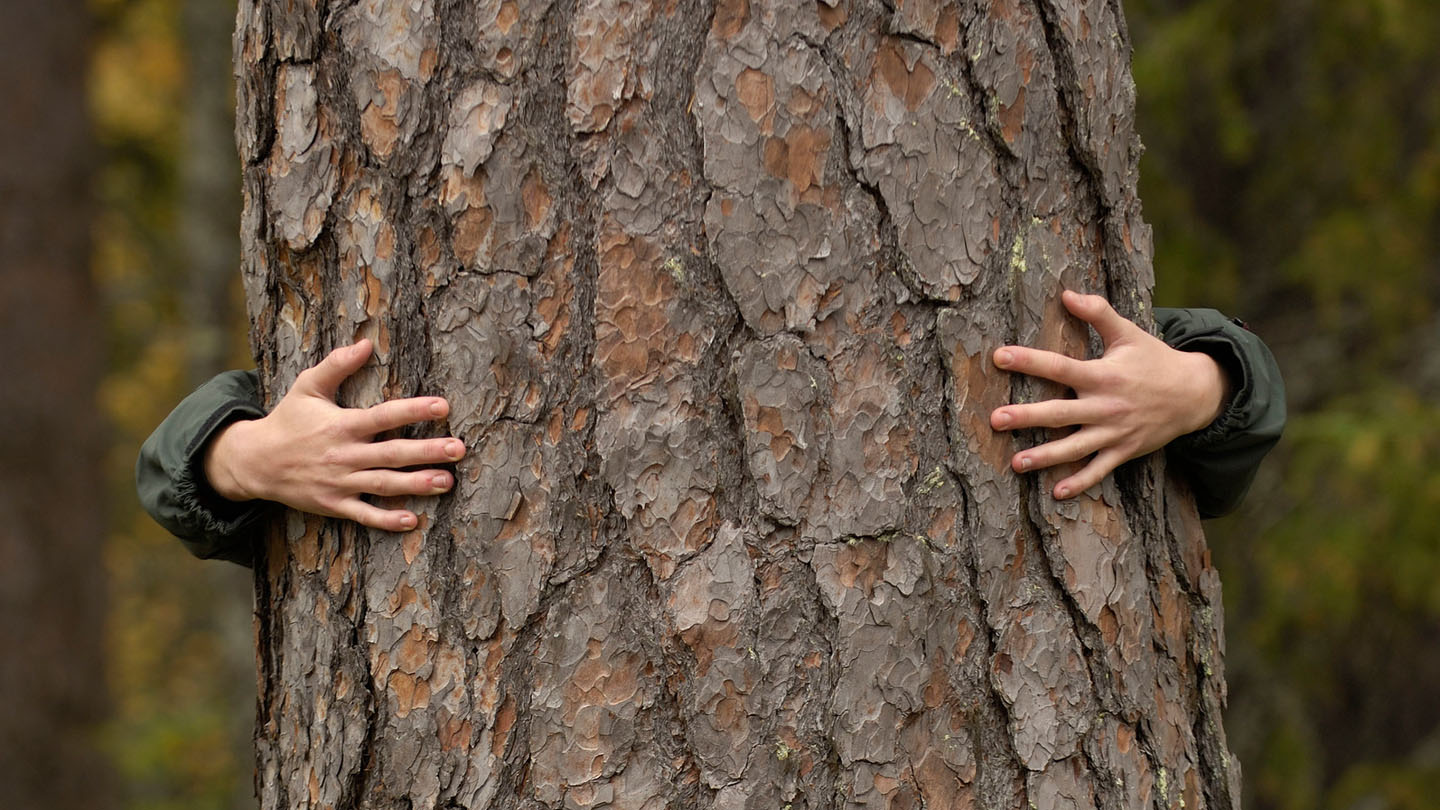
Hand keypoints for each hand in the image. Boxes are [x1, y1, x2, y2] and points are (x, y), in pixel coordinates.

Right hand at [203, 340, 465, 530]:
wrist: (254, 461)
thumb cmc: (288, 420)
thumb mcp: (307, 386)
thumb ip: (337, 364)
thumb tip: (365, 342)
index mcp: (341, 425)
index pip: (383, 416)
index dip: (414, 410)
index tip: (443, 406)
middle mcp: (344, 455)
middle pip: (392, 453)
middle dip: (427, 451)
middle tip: (459, 449)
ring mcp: (339, 482)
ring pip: (384, 484)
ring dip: (416, 484)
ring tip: (447, 482)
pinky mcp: (334, 504)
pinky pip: (364, 515)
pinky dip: (386, 520)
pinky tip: (413, 520)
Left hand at [990, 290, 1227, 499]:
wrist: (1194, 393)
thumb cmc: (1154, 360)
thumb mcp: (1128, 333)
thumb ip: (1098, 313)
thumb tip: (1066, 293)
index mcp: (1103, 375)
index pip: (1059, 366)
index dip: (1029, 360)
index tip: (999, 356)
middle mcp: (1106, 406)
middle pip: (1060, 413)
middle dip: (1027, 417)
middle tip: (996, 420)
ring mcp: (1115, 432)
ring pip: (1075, 448)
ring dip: (1045, 457)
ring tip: (1015, 464)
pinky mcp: (1124, 451)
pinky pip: (1100, 470)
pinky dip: (1080, 483)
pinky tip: (1056, 492)